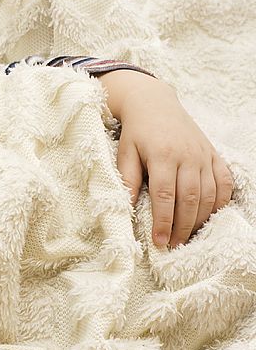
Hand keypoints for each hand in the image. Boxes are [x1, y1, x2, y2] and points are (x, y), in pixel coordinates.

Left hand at [100, 70, 234, 248]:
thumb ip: (128, 179)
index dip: (163, 222)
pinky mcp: (213, 155)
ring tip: (186, 237)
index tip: (159, 242)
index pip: (165, 196)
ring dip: (199, 219)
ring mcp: (204, 155)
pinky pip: (224, 182)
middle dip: (182, 226)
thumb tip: (128, 208)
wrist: (155, 104)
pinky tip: (209, 216)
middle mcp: (188, 156)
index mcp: (163, 156)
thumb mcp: (125, 152)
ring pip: (208, 194)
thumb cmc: (136, 132)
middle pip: (190, 199)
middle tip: (173, 245)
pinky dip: (220, 202)